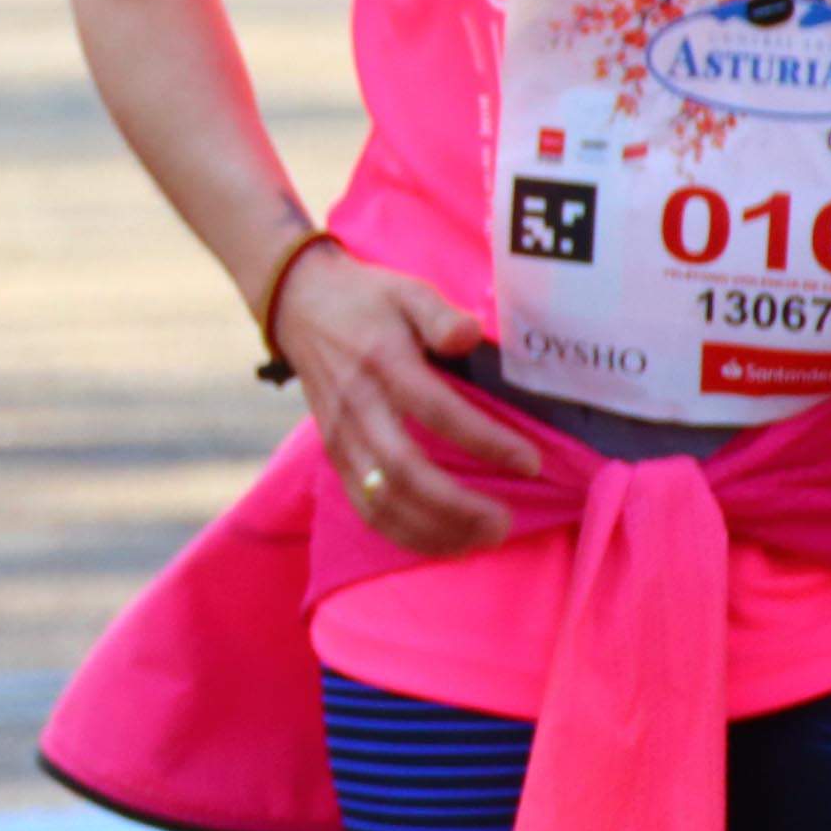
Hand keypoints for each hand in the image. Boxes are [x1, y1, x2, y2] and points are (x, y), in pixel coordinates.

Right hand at [276, 251, 539, 556]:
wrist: (299, 304)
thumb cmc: (367, 300)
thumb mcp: (406, 289)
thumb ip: (440, 314)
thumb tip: (470, 335)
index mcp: (382, 361)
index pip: (436, 410)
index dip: (486, 441)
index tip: (530, 461)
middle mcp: (357, 404)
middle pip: (405, 471)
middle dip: (458, 506)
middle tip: (505, 521)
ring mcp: (340, 434)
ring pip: (382, 499)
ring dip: (433, 529)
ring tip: (482, 538)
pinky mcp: (334, 454)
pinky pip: (365, 506)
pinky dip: (404, 534)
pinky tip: (443, 542)